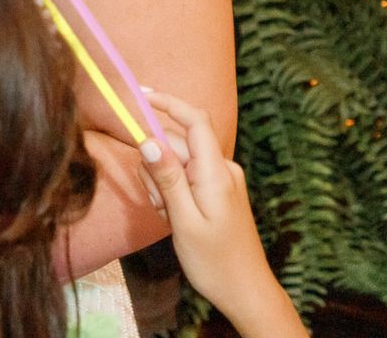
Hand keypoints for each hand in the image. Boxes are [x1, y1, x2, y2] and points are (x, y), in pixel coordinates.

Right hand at [139, 91, 295, 331]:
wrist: (246, 291)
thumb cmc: (215, 262)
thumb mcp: (183, 221)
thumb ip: (167, 178)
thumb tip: (147, 140)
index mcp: (216, 173)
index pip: (194, 120)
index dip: (168, 102)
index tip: (140, 95)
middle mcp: (223, 169)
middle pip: (179, 143)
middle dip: (157, 163)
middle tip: (156, 203)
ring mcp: (224, 180)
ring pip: (180, 162)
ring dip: (164, 182)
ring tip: (168, 216)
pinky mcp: (220, 191)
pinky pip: (189, 177)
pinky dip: (174, 191)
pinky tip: (175, 217)